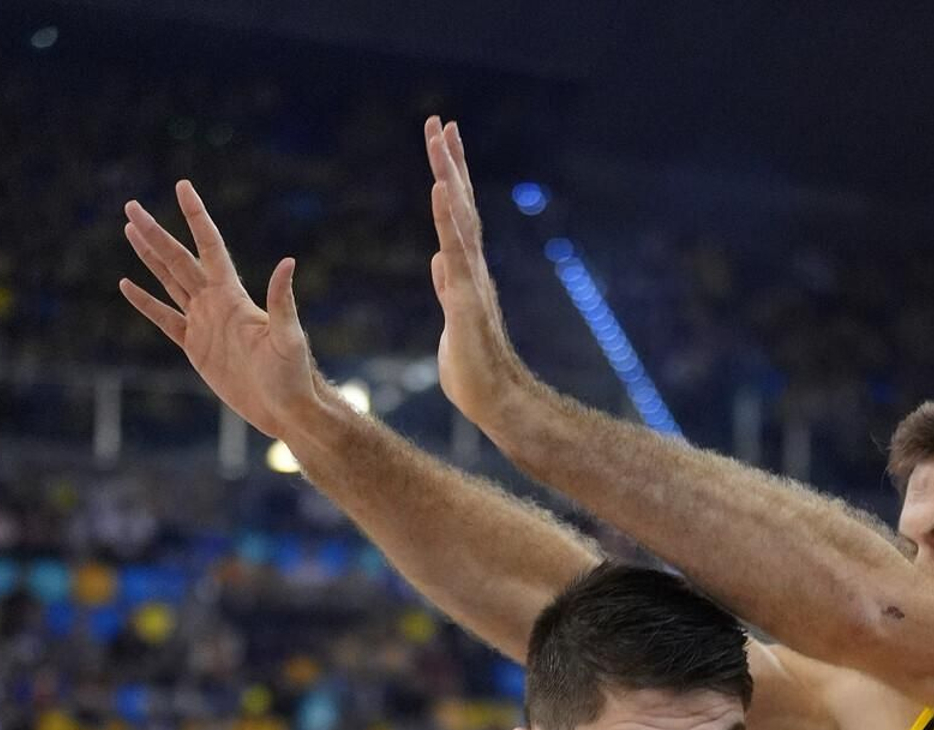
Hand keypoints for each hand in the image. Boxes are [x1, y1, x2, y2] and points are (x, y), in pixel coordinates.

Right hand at [120, 181, 321, 439]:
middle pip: (179, 259)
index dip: (196, 216)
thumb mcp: (288, 336)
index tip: (182, 186)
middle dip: (155, 233)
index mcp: (233, 295)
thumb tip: (288, 261)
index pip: (209, 246)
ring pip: (169, 281)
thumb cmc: (292, 374)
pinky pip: (165, 320)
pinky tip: (128, 285)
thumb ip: (282, 300)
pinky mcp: (195, 347)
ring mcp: (204, 323)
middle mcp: (216, 302)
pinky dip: (146, 303)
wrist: (285, 410)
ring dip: (150, 256)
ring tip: (130, 230)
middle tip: (131, 207)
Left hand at [424, 117, 527, 432]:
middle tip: (439, 122)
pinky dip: (448, 218)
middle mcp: (472, 270)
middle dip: (450, 162)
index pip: (456, 219)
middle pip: (460, 205)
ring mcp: (471, 282)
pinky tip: (442, 187)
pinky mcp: (465, 299)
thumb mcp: (451, 324)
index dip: (449, 180)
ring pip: (459, 218)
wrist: (495, 404)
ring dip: (449, 175)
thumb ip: (447, 290)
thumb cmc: (474, 373)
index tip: (443, 145)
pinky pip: (456, 251)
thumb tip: (438, 262)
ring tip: (440, 137)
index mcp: (465, 275)